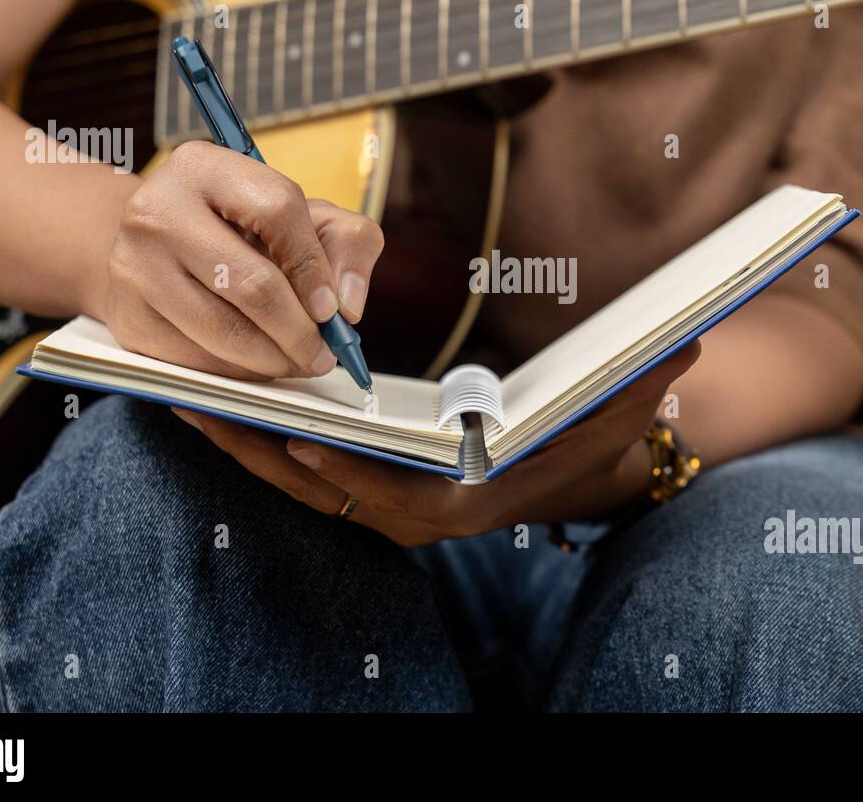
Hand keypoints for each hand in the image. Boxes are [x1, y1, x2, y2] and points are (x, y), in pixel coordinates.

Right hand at [87, 141, 383, 379]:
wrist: (155, 247)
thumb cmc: (243, 230)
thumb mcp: (302, 215)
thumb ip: (349, 242)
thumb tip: (348, 305)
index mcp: (205, 168)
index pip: (277, 211)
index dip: (314, 266)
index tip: (331, 308)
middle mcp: (158, 211)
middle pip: (252, 284)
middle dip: (300, 331)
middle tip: (323, 354)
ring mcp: (134, 266)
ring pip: (225, 332)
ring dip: (275, 360)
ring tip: (298, 362)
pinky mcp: (127, 318)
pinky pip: (197, 361)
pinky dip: (239, 374)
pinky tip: (258, 365)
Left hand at [174, 340, 700, 545]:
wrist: (564, 476)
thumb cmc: (580, 447)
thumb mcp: (613, 419)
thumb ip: (641, 388)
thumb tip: (681, 346)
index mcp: (462, 505)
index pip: (396, 496)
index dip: (348, 472)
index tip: (300, 440)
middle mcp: (412, 515)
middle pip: (322, 488)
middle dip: (258, 448)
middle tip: (196, 403)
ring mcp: (381, 503)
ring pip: (296, 480)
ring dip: (240, 440)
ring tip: (181, 393)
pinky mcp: (364, 484)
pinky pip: (298, 467)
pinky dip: (255, 436)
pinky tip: (217, 397)